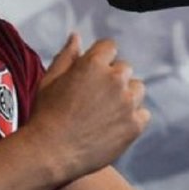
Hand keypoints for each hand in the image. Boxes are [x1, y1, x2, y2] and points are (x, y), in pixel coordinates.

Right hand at [26, 34, 148, 182]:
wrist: (50, 153)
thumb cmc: (45, 115)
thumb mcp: (50, 80)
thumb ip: (67, 56)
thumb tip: (77, 36)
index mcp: (93, 64)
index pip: (110, 47)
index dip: (101, 58)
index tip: (93, 73)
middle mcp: (114, 80)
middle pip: (124, 68)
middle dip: (112, 78)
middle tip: (95, 98)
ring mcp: (127, 103)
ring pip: (137, 89)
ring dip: (125, 95)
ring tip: (105, 112)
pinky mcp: (134, 125)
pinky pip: (142, 114)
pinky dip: (132, 118)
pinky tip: (113, 126)